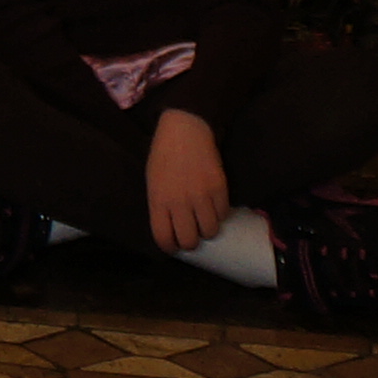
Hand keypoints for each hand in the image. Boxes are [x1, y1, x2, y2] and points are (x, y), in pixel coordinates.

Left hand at [145, 107, 232, 255]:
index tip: (174, 245)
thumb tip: (171, 230)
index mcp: (158, 200)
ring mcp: (201, 195)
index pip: (163, 238)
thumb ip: (160, 207)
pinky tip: (213, 205)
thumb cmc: (164, 156)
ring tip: (204, 219)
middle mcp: (179, 202)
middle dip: (191, 241)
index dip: (170, 247)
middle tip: (192, 233)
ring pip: (210, 231)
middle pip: (189, 240)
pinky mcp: (219, 188)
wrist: (184, 130)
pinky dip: (219, 214)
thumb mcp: (153, 183)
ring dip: (207, 229)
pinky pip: (223, 214)